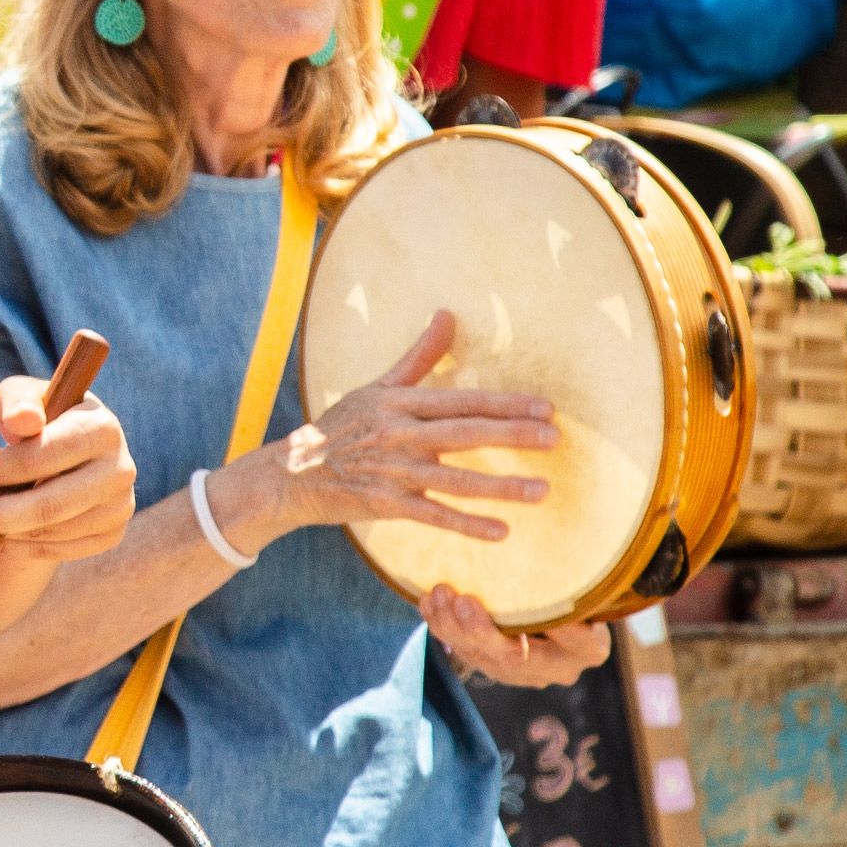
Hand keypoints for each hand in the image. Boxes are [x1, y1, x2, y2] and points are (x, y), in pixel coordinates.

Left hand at [0, 377, 135, 566]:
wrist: (66, 452)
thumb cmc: (36, 419)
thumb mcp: (20, 398)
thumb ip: (17, 404)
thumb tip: (24, 422)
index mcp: (102, 427)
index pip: (45, 455)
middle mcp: (121, 469)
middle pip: (48, 506)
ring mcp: (120, 505)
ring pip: (49, 532)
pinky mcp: (112, 533)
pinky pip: (59, 550)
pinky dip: (21, 546)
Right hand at [240, 311, 557, 544]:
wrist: (292, 474)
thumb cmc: (341, 427)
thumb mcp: (377, 387)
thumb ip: (419, 357)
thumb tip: (448, 314)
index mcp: (400, 403)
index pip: (462, 401)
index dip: (505, 404)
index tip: (545, 407)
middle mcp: (399, 435)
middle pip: (465, 435)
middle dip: (513, 436)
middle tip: (554, 439)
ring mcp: (393, 472)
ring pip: (456, 481)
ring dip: (502, 488)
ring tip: (542, 491)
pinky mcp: (386, 505)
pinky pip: (434, 516)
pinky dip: (468, 525)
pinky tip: (502, 531)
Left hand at [424, 588, 606, 687]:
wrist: (559, 603)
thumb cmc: (581, 580)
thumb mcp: (590, 577)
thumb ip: (580, 576)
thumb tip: (581, 549)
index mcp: (590, 648)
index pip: (580, 641)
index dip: (564, 629)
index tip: (542, 608)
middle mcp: (556, 667)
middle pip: (515, 659)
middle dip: (483, 631)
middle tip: (463, 601)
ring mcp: (521, 671)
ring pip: (481, 656)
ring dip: (454, 626)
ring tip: (440, 594)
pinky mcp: (492, 664)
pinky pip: (461, 649)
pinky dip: (443, 626)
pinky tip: (429, 601)